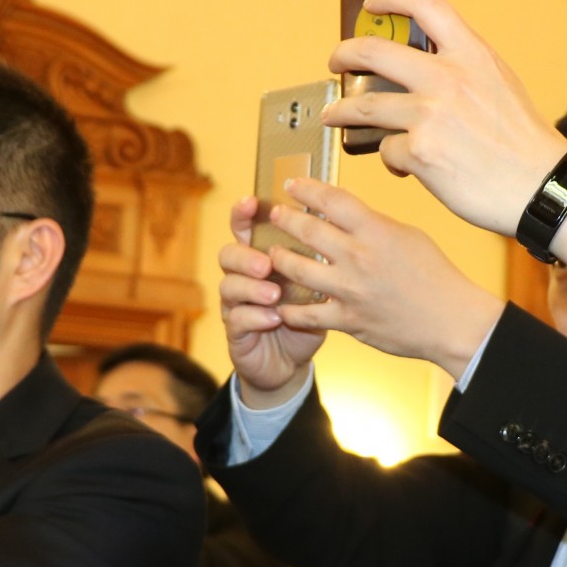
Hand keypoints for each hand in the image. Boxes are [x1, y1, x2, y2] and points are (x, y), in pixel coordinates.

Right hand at [219, 195, 326, 406]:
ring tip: (274, 294)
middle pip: (229, 254)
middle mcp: (243, 276)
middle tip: (267, 264)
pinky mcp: (236, 331)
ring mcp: (235, 304)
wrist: (290, 362)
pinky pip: (237, 319)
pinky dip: (256, 317)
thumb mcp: (314, 286)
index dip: (244, 214)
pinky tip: (274, 318)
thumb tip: (337, 232)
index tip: (252, 203)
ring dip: (252, 288)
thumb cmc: (303, 316)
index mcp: (260, 257)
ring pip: (229, 285)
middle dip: (246, 256)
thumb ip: (316, 262)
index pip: (245, 228)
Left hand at [263, 178, 502, 381]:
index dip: (306, 188)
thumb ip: (375, 225)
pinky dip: (290, 309)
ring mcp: (350, 290)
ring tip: (273, 253)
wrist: (451, 321)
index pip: (331, 199)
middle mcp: (358, 257)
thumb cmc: (436, 278)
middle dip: (284, 218)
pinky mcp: (347, 320)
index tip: (292, 184)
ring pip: (297, 269)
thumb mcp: (409, 236)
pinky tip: (281, 304)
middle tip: (276, 214)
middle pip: (307, 229)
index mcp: (376, 231)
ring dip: (279, 258)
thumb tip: (348, 217)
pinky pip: (307, 314)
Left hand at [323, 0, 566, 236]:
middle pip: (373, 51)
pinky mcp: (420, 153)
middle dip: (344, 55)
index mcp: (471, 54)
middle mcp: (447, 79)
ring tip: (335, 115)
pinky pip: (386, 150)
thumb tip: (428, 60)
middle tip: (337, 62)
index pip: (424, 4)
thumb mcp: (501, 83)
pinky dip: (391, 160)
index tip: (372, 4)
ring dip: (343, 111)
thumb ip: (465, 66)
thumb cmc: (523, 143)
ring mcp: (430, 115)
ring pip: (366, 105)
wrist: (540, 187)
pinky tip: (403, 167)